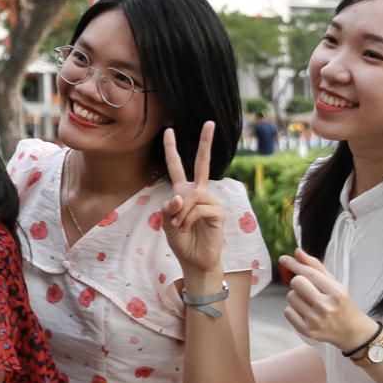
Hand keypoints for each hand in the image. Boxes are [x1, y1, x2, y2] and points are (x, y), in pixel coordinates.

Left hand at [160, 122, 225, 281]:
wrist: (195, 260)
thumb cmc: (181, 241)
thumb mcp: (165, 224)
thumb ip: (167, 210)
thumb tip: (178, 197)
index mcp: (183, 192)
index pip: (177, 166)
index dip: (172, 149)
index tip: (169, 130)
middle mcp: (198, 192)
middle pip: (202, 163)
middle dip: (205, 143)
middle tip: (209, 123)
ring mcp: (209, 201)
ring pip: (190, 197)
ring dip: (180, 213)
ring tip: (179, 227)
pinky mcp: (217, 212)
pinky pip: (198, 209)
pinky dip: (187, 220)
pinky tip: (187, 229)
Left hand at [279, 248, 378, 352]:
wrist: (350, 331)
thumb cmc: (341, 303)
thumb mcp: (334, 284)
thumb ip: (315, 267)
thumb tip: (297, 252)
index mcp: (336, 293)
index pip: (309, 274)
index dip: (295, 264)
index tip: (283, 259)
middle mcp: (326, 307)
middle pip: (296, 283)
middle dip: (299, 283)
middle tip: (309, 290)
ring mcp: (315, 320)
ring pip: (290, 297)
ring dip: (297, 297)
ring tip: (309, 303)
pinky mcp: (306, 330)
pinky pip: (287, 312)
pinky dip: (293, 310)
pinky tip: (305, 313)